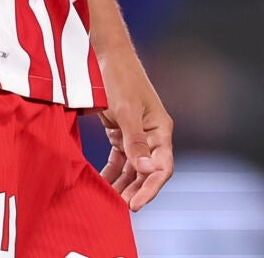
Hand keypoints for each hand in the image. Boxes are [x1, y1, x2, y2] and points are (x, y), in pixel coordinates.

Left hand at [96, 51, 174, 210]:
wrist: (102, 54)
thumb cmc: (118, 78)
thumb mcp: (125, 111)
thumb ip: (135, 142)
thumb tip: (147, 171)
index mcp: (160, 129)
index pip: (162, 168)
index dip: (150, 189)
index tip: (133, 206)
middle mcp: (152, 134)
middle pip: (148, 172)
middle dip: (134, 191)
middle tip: (116, 209)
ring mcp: (137, 134)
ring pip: (133, 168)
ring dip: (122, 185)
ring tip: (107, 202)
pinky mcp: (121, 131)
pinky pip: (120, 159)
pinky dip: (112, 172)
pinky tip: (101, 184)